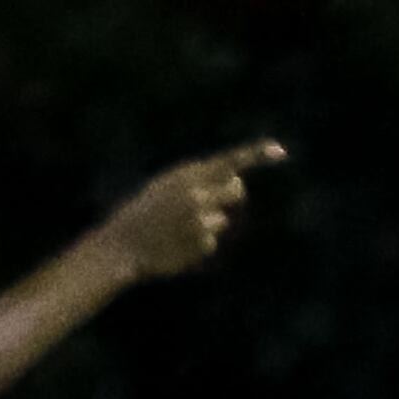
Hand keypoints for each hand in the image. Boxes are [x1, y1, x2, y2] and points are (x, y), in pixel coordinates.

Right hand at [89, 142, 281, 285]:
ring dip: (206, 225)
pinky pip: (212, 241)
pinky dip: (197, 244)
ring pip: (223, 219)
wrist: (118, 248)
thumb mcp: (163, 188)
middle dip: (230, 196)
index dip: (256, 155)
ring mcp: (201, 219)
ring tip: (175, 231)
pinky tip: (175, 245)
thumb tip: (237, 179)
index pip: (229, 161)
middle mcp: (197, 195)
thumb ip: (197, 180)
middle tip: (206, 205)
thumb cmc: (141, 216)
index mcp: (185, 176)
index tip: (280, 151)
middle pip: (237, 189)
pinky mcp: (203, 243)